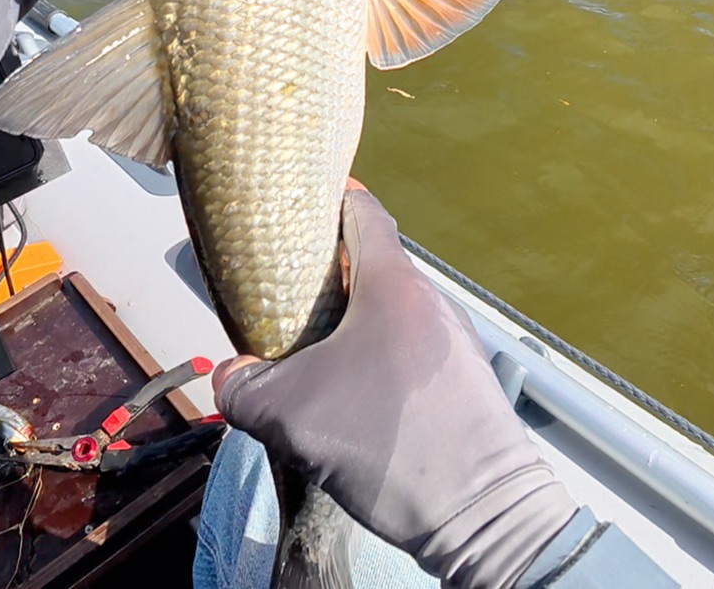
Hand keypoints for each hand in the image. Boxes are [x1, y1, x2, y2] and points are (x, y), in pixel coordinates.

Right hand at [213, 185, 580, 587]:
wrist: (482, 513)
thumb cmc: (387, 442)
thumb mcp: (289, 413)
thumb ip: (244, 386)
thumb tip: (231, 376)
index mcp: (393, 286)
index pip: (365, 214)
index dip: (331, 201)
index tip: (301, 203)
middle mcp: (432, 303)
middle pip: (373, 270)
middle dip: (329, 282)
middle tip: (286, 302)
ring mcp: (456, 343)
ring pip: (394, 318)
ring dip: (355, 331)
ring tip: (317, 363)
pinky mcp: (469, 384)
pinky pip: (414, 355)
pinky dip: (382, 365)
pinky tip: (359, 405)